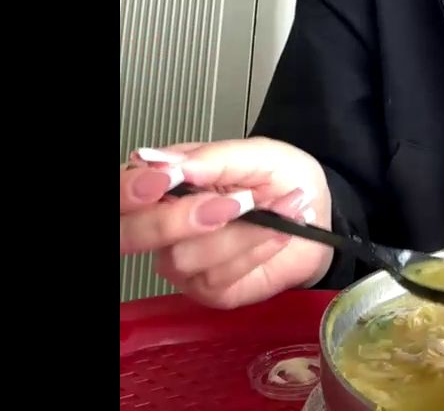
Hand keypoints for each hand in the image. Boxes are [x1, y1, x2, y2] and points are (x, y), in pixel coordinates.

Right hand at [120, 137, 333, 308]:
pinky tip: (281, 232)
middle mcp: (165, 224)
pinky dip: (256, 249)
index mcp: (169, 181)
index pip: (125, 191)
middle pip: (135, 234)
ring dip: (241, 232)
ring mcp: (183, 261)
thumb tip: (165, 163)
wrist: (319, 212)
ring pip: (184, 257)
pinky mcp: (209, 289)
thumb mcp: (258, 153)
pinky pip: (218, 277)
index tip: (161, 181)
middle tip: (235, 201)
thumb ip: (213, 156)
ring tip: (282, 207)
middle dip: (177, 219)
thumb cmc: (283, 177)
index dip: (130, 190)